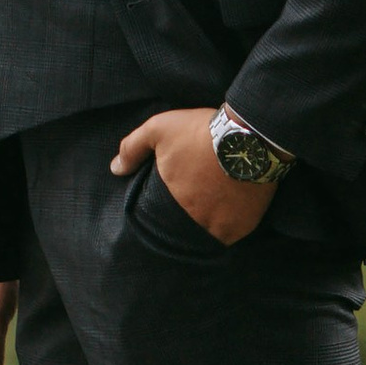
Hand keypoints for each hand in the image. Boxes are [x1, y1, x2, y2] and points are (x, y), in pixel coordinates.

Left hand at [111, 107, 276, 243]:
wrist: (250, 135)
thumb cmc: (201, 132)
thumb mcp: (158, 129)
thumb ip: (133, 149)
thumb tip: (115, 169)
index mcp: (173, 200)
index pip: (162, 217)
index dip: (166, 209)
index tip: (173, 199)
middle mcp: (196, 219)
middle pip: (186, 226)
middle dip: (187, 216)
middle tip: (195, 200)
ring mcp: (222, 225)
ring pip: (209, 234)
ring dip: (207, 224)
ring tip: (212, 207)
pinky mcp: (245, 225)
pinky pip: (232, 234)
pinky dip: (228, 226)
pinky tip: (230, 210)